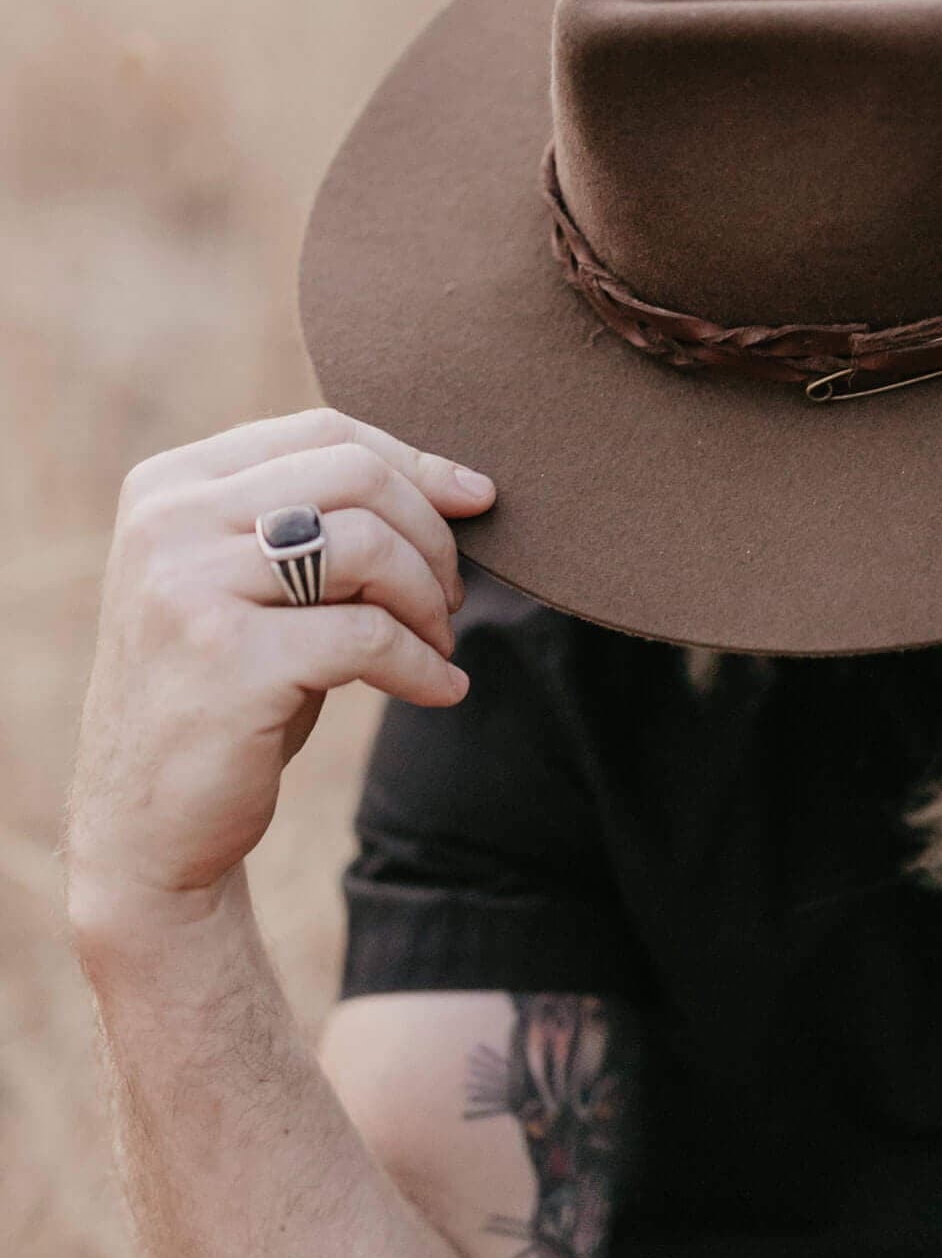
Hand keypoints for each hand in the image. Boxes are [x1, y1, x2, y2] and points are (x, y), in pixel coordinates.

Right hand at [66, 408, 495, 940]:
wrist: (147, 824)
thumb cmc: (227, 689)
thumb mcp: (255, 585)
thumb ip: (320, 522)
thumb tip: (462, 484)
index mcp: (171, 485)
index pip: (324, 433)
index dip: (416, 462)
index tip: (477, 499)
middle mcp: (168, 523)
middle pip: (355, 476)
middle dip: (431, 532)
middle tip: (451, 596)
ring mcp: (188, 589)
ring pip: (368, 547)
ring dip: (429, 600)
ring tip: (439, 643)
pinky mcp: (228, 661)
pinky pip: (370, 636)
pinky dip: (425, 664)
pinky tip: (442, 689)